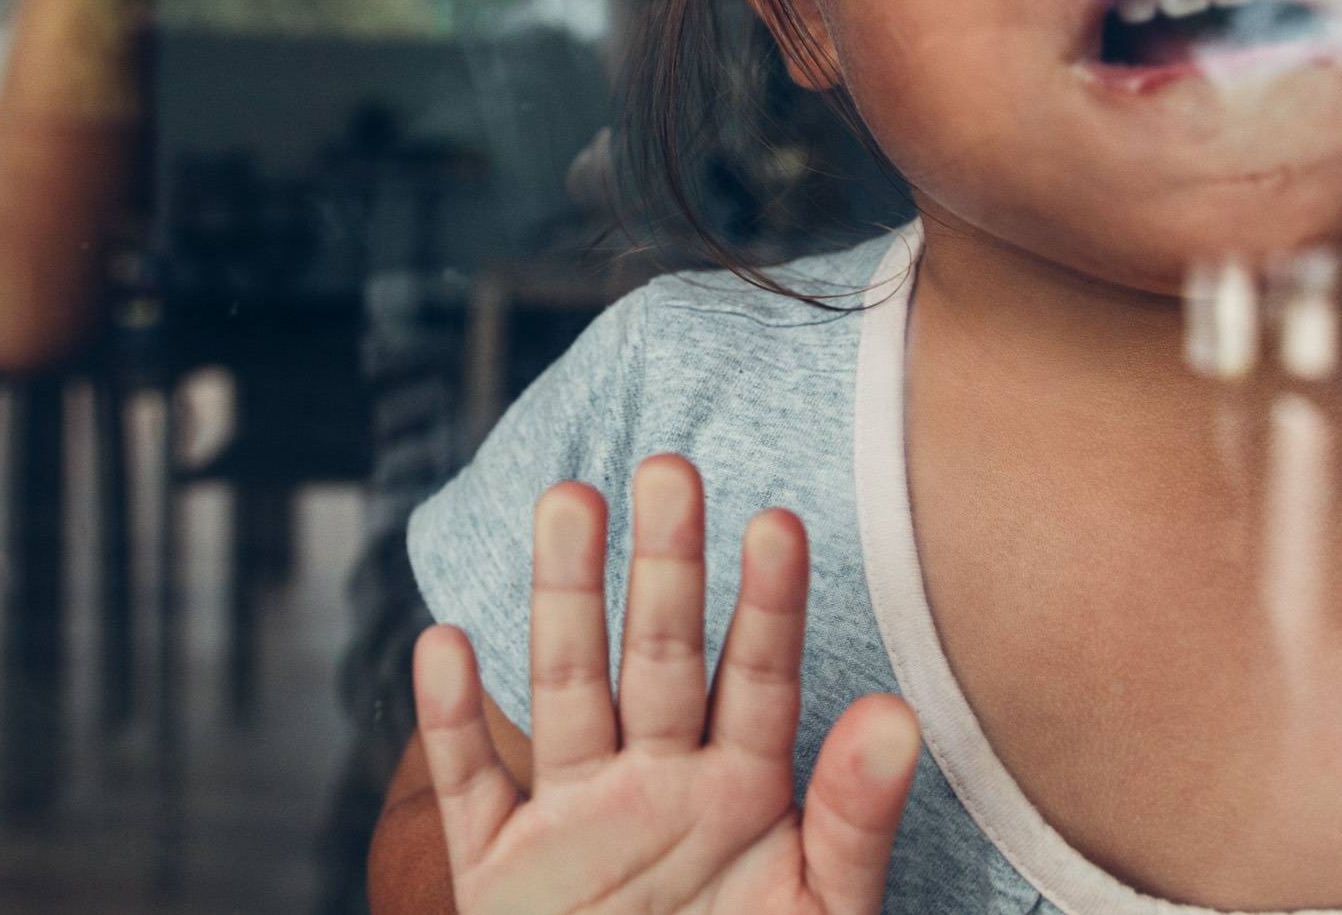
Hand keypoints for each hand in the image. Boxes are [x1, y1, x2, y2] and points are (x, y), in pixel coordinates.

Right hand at [413, 454, 920, 913]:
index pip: (757, 678)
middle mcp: (656, 786)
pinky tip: (445, 644)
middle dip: (663, 566)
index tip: (778, 520)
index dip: (767, 602)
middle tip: (667, 467)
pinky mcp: (498, 878)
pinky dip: (450, 725)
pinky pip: (472, 791)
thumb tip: (896, 714)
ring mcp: (573, 824)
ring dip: (561, 601)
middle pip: (657, 657)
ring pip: (563, 693)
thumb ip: (853, 822)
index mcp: (742, 794)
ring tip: (568, 501)